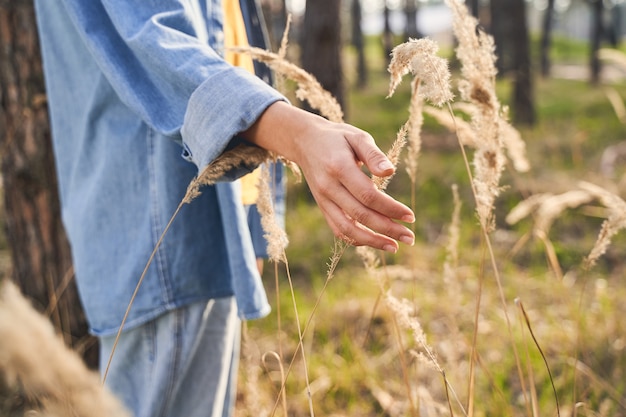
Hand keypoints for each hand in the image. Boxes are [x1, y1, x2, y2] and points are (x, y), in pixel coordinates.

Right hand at [242, 101, 414, 252]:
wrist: (305, 142)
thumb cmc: (337, 138)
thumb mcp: (357, 137)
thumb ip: (374, 154)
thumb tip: (390, 172)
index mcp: (339, 168)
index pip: (368, 195)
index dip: (390, 208)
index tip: (410, 216)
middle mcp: (329, 187)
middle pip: (361, 215)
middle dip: (387, 229)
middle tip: (410, 238)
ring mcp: (323, 200)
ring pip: (347, 229)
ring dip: (372, 241)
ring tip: (394, 246)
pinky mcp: (322, 207)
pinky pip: (338, 229)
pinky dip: (356, 239)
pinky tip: (375, 241)